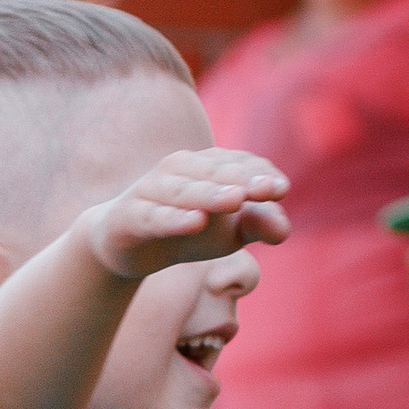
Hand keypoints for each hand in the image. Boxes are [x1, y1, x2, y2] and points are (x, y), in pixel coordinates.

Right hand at [80, 149, 287, 281]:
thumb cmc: (185, 229)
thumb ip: (259, 225)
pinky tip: (195, 222)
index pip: (240, 163)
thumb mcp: (229, 232)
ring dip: (210, 194)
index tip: (281, 189)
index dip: (261, 174)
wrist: (124, 244)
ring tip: (237, 200)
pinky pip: (154, 216)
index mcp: (207, 164)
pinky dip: (174, 218)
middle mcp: (178, 168)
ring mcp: (151, 189)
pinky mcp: (130, 216)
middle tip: (269, 189)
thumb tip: (284, 230)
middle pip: (214, 171)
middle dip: (243, 179)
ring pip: (184, 191)